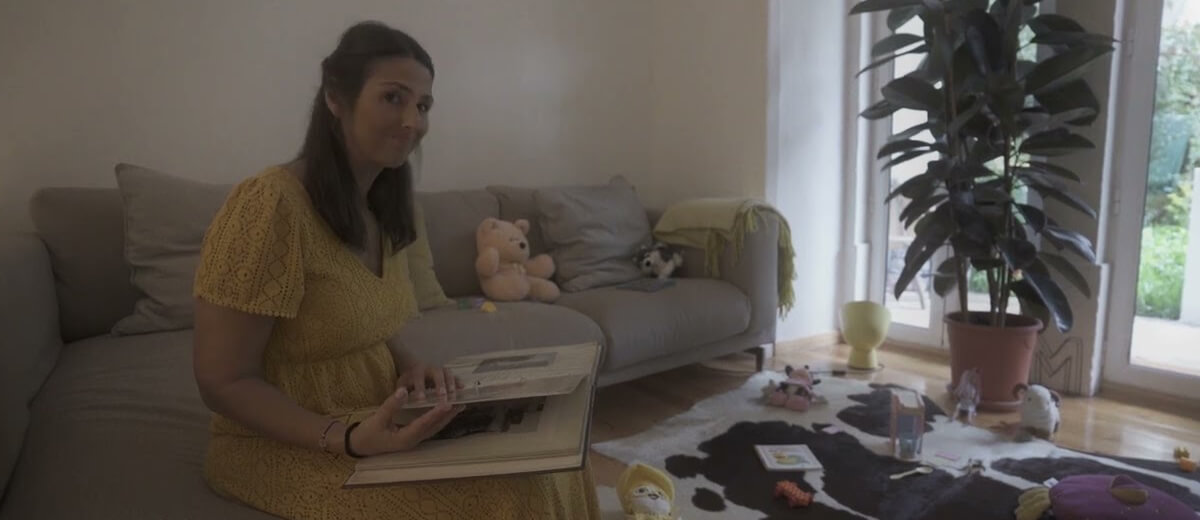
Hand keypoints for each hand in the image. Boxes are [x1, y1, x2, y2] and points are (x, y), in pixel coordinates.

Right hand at [348, 387, 464, 455]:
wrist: (359, 445)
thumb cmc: (367, 433)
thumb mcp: (377, 418)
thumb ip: (391, 405)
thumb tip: (404, 391)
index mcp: (404, 438)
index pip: (423, 424)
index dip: (435, 413)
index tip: (447, 404)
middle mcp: (412, 441)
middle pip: (434, 427)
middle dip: (447, 416)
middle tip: (461, 403)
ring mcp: (413, 440)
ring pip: (433, 428)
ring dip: (446, 418)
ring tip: (458, 406)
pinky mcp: (412, 437)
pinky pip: (429, 428)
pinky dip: (438, 419)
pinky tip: (444, 412)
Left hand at [395, 362, 464, 402]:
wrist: (414, 365)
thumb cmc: (408, 380)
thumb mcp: (402, 384)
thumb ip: (401, 390)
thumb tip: (400, 396)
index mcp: (416, 371)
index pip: (418, 378)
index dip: (420, 388)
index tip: (422, 400)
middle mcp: (429, 368)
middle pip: (436, 374)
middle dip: (440, 385)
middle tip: (443, 397)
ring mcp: (439, 369)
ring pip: (447, 373)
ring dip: (451, 384)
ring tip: (453, 395)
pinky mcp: (446, 373)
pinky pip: (454, 376)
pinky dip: (458, 381)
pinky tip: (462, 388)